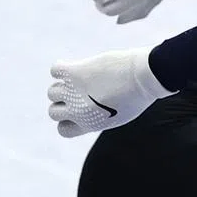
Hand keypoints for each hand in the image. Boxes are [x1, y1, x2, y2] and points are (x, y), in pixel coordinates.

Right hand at [47, 47, 173, 136]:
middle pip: (53, 112)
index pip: (63, 130)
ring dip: (65, 85)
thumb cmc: (138, 95)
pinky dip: (62, 68)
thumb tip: (86, 109)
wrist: (144, 77)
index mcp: (89, 124)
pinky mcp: (74, 72)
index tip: (79, 110)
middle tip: (80, 93)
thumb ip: (99, 115)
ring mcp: (74, 92)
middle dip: (64, 103)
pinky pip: (55, 69)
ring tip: (83, 79)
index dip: (69, 120)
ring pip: (52, 92)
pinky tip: (78, 67)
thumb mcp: (119, 114)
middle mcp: (77, 111)